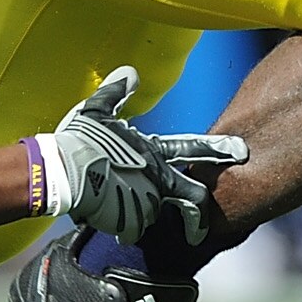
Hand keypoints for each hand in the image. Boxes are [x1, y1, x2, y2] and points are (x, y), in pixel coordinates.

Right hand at [49, 70, 250, 245]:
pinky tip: (109, 219)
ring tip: (120, 209)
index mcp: (153, 150)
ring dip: (142, 214)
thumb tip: (130, 72)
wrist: (60, 172)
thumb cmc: (78, 140)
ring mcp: (145, 200)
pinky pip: (132, 229)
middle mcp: (156, 176)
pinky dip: (124, 226)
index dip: (219, 149)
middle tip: (201, 229)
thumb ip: (116, 91)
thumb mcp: (97, 109)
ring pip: (155, 214)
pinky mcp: (128, 220)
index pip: (195, 148)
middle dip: (200, 216)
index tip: (242, 152)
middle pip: (194, 197)